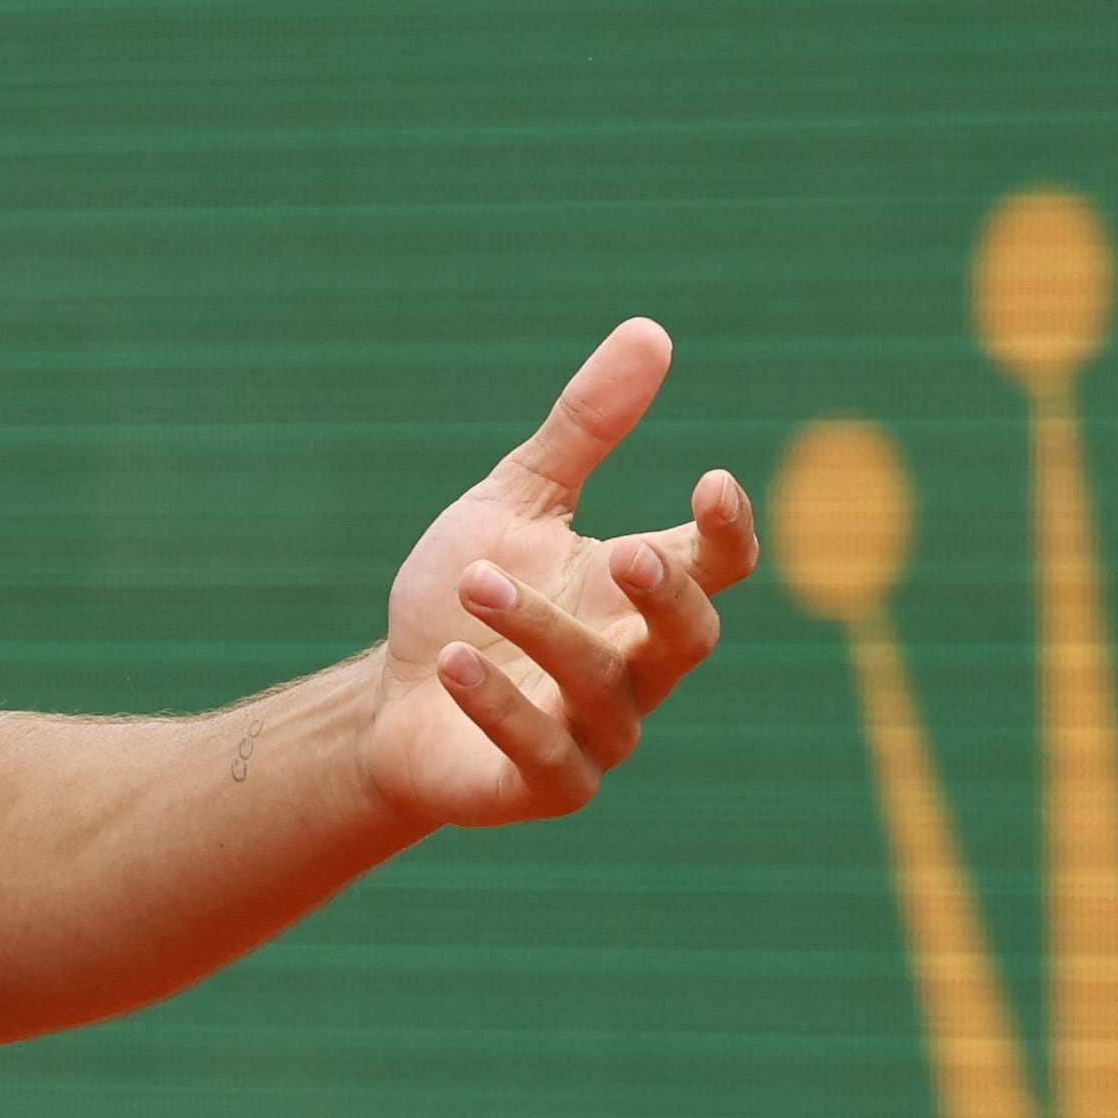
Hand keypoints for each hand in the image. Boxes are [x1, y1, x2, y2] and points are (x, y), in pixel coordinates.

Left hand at [360, 316, 755, 828]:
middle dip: (666, 596)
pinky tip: (455, 660)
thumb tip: (652, 331)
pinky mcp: (548, 787)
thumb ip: (584, 428)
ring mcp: (600, 734)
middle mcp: (637, 666)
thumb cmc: (463, 598)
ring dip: (540, 631)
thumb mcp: (515, 501)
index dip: (729, 531)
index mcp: (639, 595)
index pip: (717, 565)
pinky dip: (501, 706)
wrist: (389, 699)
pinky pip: (544, 754)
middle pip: (690, 637)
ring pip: (602, 688)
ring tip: (474, 581)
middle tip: (624, 551)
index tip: (712, 481)